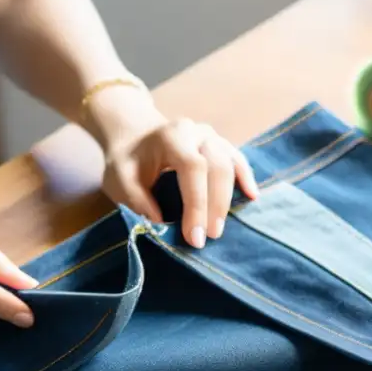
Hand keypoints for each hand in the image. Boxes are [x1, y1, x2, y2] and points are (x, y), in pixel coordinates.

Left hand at [93, 94, 258, 247]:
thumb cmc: (127, 161)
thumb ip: (137, 201)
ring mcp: (211, 136)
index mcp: (171, 136)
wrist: (133, 135)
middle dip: (215, 206)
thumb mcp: (119, 180)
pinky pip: (238, 160)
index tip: (194, 237)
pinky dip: (246, 177)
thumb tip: (161, 226)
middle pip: (217, 166)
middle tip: (209, 238)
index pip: (193, 168)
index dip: (197, 204)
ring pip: (230, 164)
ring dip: (228, 199)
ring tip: (219, 230)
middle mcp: (196, 132)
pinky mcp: (220, 145)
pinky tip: (252, 196)